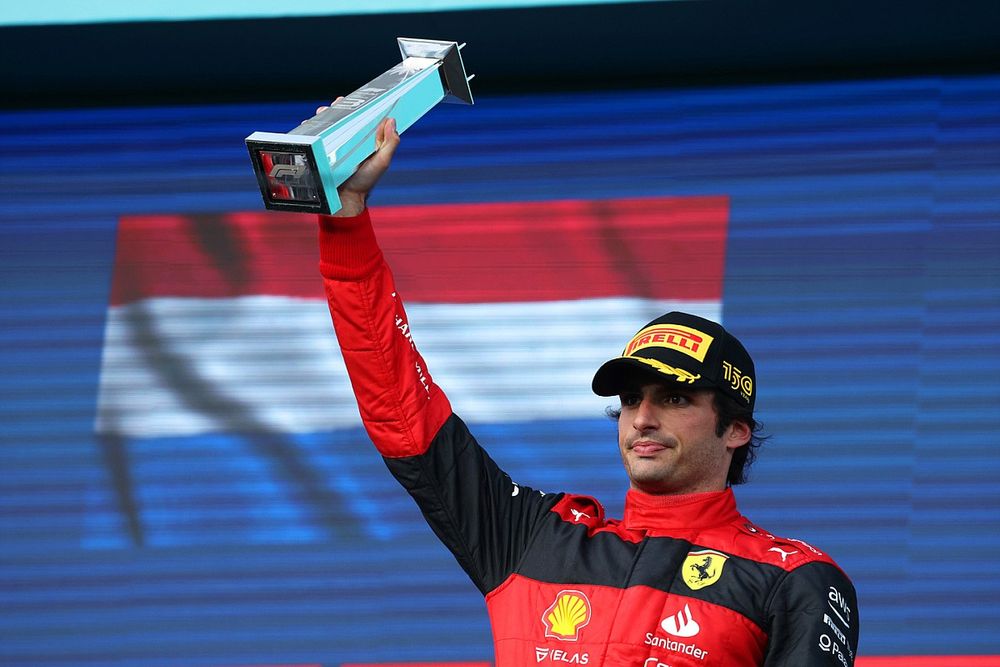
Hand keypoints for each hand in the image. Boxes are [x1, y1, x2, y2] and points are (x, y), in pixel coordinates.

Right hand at [317, 99, 400, 216]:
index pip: (363, 117)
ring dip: (324, 115)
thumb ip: (390, 144)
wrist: (345, 199)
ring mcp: (335, 144)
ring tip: (322, 112)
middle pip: (343, 117)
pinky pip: (316, 136)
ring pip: (328, 124)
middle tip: (336, 103)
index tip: (356, 98)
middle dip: (338, 108)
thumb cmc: (366, 181)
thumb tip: (392, 121)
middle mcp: (350, 139)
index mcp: (366, 139)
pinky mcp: (323, 151)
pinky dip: (312, 127)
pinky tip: (309, 124)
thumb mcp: (382, 162)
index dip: (359, 106)